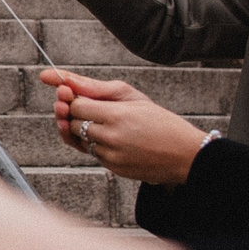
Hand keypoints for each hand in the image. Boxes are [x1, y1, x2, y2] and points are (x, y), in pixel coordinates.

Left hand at [39, 69, 211, 184]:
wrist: (186, 154)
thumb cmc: (160, 121)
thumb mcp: (133, 97)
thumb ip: (95, 87)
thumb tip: (62, 81)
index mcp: (116, 115)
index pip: (75, 105)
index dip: (73, 99)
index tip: (76, 94)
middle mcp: (110, 138)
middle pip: (73, 123)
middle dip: (76, 114)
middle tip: (91, 108)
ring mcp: (110, 156)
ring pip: (80, 139)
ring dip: (86, 130)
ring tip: (109, 124)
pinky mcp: (112, 168)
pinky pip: (92, 153)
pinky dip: (97, 144)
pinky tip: (116, 139)